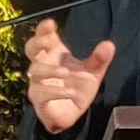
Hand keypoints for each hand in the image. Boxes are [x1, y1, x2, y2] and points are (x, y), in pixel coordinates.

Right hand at [25, 19, 114, 133]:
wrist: (72, 115)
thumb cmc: (77, 90)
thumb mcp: (92, 73)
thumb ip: (99, 60)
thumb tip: (108, 45)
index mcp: (54, 56)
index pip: (44, 38)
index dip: (43, 29)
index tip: (50, 24)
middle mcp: (43, 67)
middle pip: (30, 49)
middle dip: (37, 42)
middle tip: (49, 41)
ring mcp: (39, 84)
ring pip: (35, 72)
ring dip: (50, 70)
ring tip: (65, 72)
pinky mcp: (41, 101)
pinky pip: (42, 94)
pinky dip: (56, 92)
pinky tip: (70, 92)